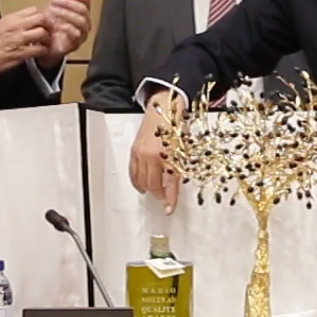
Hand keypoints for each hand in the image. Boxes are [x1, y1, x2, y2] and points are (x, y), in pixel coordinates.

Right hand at [0, 6, 49, 72]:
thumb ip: (13, 23)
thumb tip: (24, 23)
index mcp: (10, 18)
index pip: (33, 10)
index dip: (40, 16)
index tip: (41, 22)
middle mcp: (16, 26)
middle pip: (41, 19)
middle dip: (46, 25)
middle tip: (46, 31)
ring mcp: (20, 39)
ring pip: (43, 33)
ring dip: (46, 39)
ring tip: (43, 43)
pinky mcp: (22, 53)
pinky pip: (39, 49)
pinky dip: (43, 51)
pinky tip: (40, 52)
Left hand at [38, 0, 92, 69]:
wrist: (46, 44)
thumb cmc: (53, 24)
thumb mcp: (55, 5)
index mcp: (82, 10)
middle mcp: (86, 21)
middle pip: (83, 8)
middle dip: (68, 2)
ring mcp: (82, 33)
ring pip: (81, 21)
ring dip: (66, 13)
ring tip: (52, 10)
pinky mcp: (76, 44)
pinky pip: (77, 34)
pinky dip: (67, 27)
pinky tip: (56, 24)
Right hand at [128, 90, 186, 212]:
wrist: (165, 107)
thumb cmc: (177, 126)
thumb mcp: (184, 150)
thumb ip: (179, 169)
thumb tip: (175, 186)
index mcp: (168, 156)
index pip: (169, 184)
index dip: (169, 199)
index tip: (169, 209)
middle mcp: (153, 156)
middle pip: (153, 184)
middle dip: (159, 193)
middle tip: (164, 197)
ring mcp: (141, 154)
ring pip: (142, 180)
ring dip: (148, 188)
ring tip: (155, 191)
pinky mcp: (134, 150)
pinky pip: (133, 172)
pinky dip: (137, 181)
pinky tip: (142, 186)